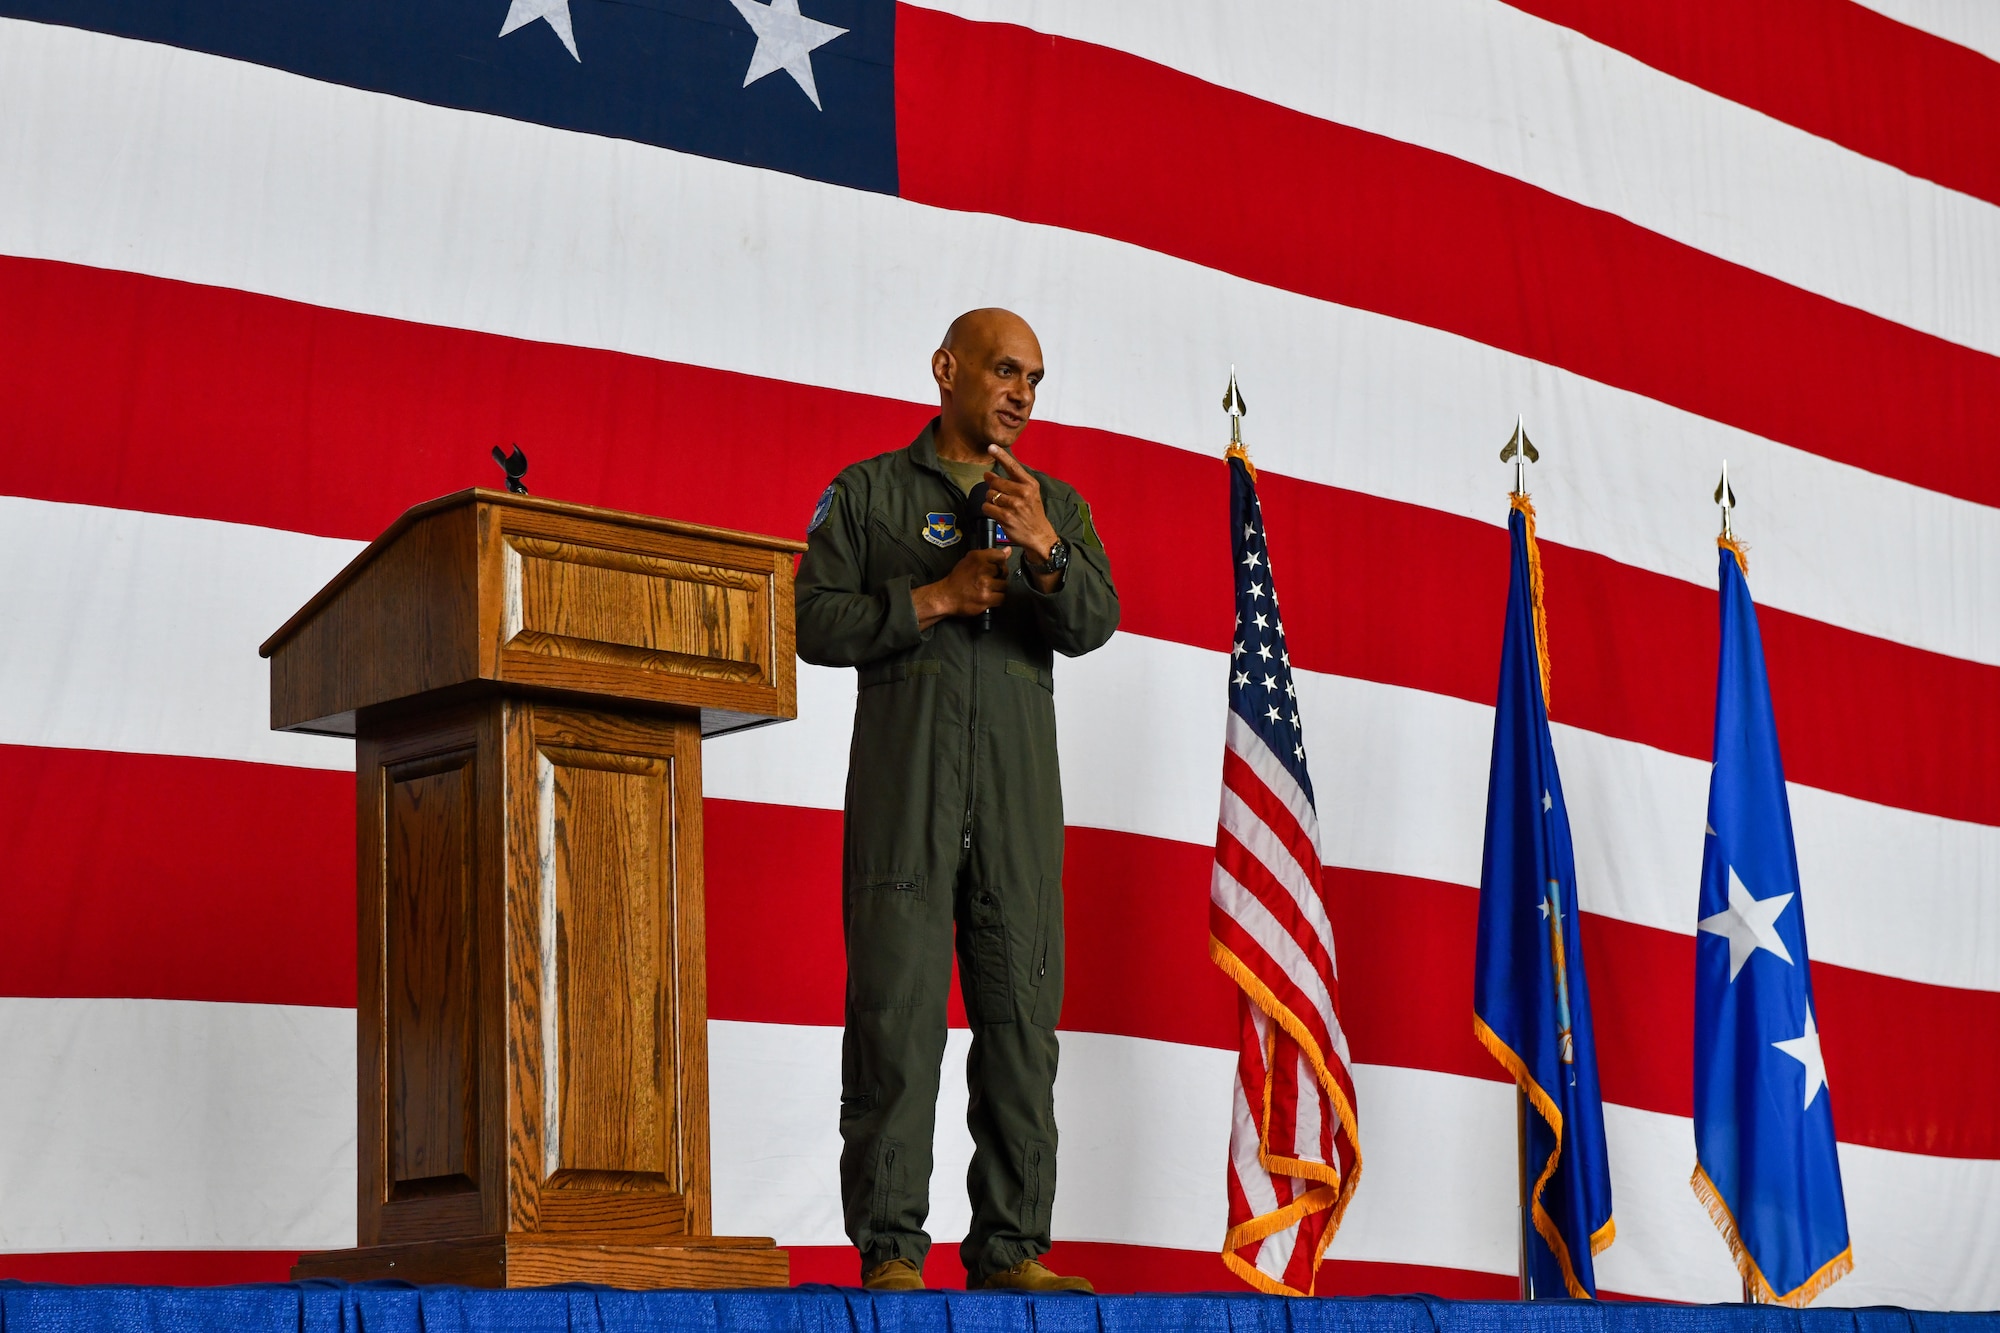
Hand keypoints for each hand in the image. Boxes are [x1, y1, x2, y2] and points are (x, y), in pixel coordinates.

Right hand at [913, 548, 1010, 628]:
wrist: (946, 596)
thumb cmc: (958, 579)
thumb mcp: (971, 560)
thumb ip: (990, 555)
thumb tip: (1008, 550)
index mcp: (977, 557)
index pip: (1001, 556)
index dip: (1001, 562)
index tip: (996, 567)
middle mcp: (982, 570)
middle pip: (1004, 571)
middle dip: (999, 576)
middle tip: (989, 579)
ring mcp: (985, 585)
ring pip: (1004, 585)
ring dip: (998, 588)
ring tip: (987, 588)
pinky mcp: (986, 599)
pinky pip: (1001, 598)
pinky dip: (996, 598)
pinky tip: (988, 596)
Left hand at [981, 444, 1058, 563]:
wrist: (1039, 535)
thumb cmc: (1032, 513)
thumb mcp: (1030, 494)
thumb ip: (1012, 482)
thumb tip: (988, 474)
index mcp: (1030, 484)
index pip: (1013, 466)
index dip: (1000, 456)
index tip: (991, 446)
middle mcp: (1024, 493)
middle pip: (996, 482)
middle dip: (992, 488)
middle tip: (998, 494)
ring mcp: (1015, 505)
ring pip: (990, 494)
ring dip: (990, 499)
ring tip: (1000, 505)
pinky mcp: (1006, 517)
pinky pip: (987, 507)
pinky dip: (988, 509)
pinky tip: (996, 512)